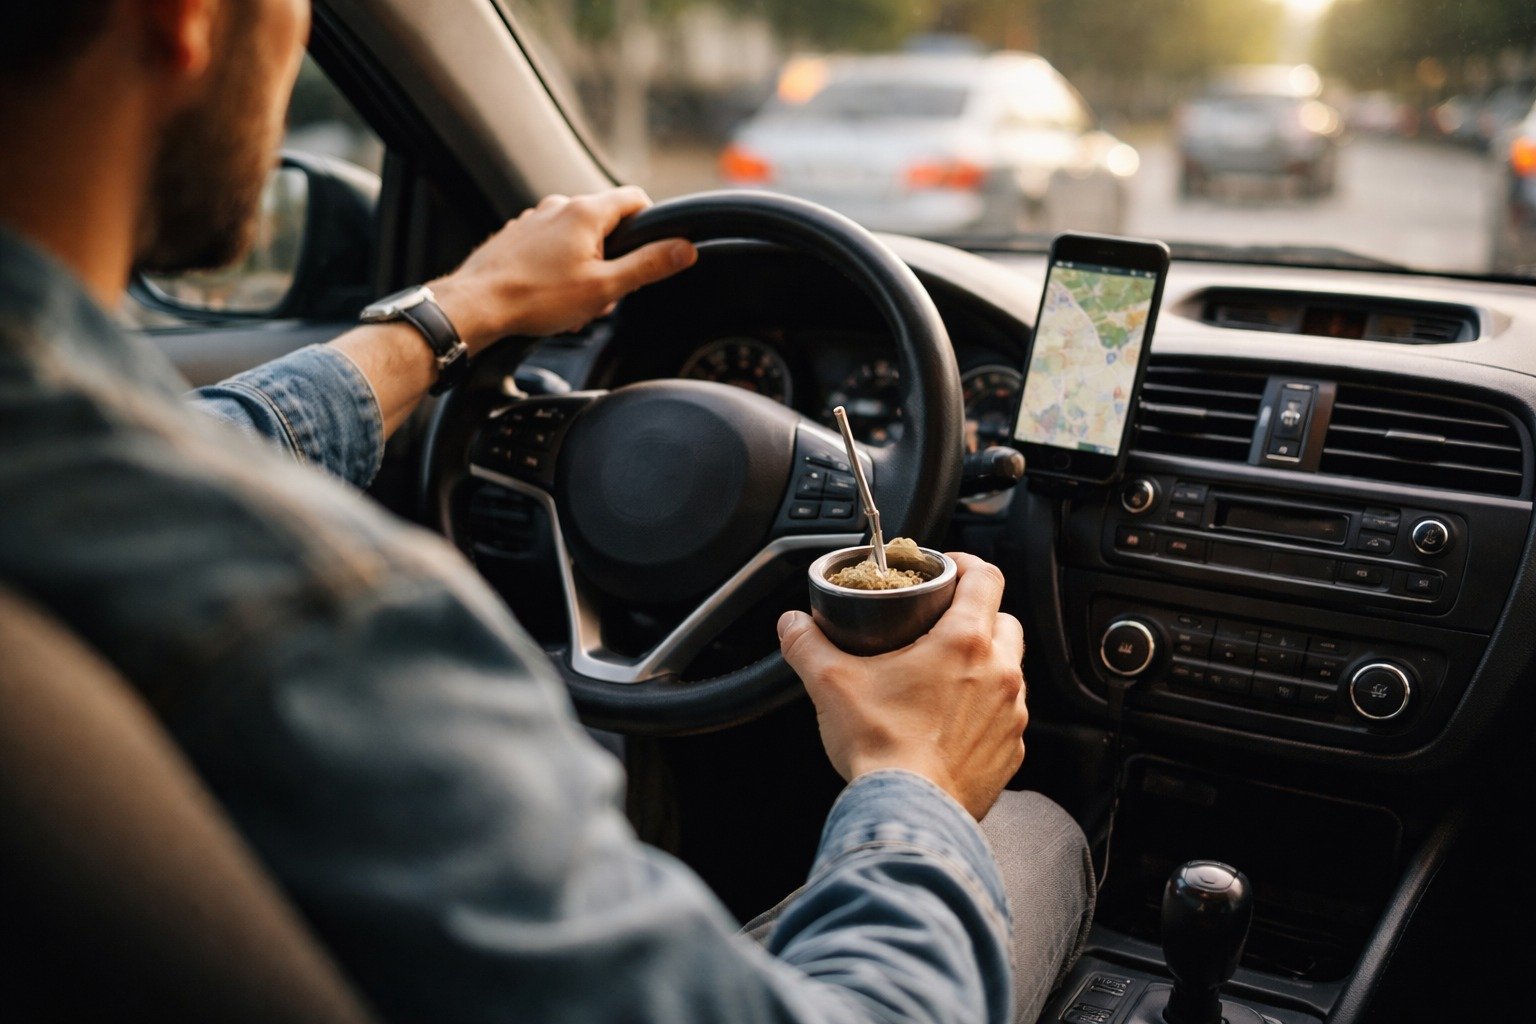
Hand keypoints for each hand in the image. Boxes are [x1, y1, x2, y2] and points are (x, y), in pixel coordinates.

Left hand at [430, 186, 696, 352]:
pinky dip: (558, 269)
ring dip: (585, 268)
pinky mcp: (516, 236)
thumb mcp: (605, 287)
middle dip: (612, 259)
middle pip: (606, 224)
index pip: (636, 199)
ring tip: (574, 303)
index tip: (650, 252)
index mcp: (587, 212)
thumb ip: (649, 265)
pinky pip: (549, 247)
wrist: (477, 305)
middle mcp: (559, 207)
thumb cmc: (537, 297)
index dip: (651, 224)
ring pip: (576, 238)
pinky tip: (549, 297)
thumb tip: (684, 248)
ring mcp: (534, 219)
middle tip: (605, 295)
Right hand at [778, 554, 1027, 819]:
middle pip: (1004, 621)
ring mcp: (1011, 716)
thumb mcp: (831, 684)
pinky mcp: (1011, 752)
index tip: (947, 570)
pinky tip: (951, 724)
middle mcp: (1001, 674)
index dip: (967, 564)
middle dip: (978, 616)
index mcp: (965, 643)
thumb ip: (807, 644)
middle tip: (942, 626)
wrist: (909, 814)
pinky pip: (1007, 718)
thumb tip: (792, 624)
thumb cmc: (880, 748)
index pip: (986, 578)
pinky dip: (985, 712)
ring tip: (944, 678)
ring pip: (1011, 671)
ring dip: (985, 666)